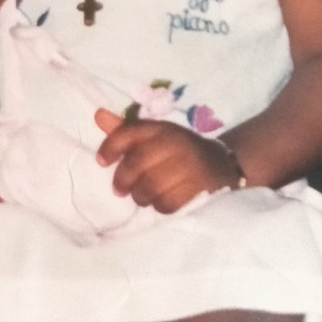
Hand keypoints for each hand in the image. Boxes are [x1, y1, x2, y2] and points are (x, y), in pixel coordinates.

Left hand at [94, 108, 241, 213]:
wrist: (223, 163)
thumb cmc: (178, 151)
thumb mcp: (154, 136)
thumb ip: (125, 130)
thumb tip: (97, 116)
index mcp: (162, 128)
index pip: (129, 132)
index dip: (110, 147)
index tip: (101, 162)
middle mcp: (176, 143)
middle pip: (137, 163)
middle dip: (123, 180)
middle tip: (120, 189)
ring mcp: (190, 165)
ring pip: (151, 186)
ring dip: (140, 196)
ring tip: (141, 196)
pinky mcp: (200, 187)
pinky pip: (168, 203)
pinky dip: (159, 206)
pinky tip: (159, 202)